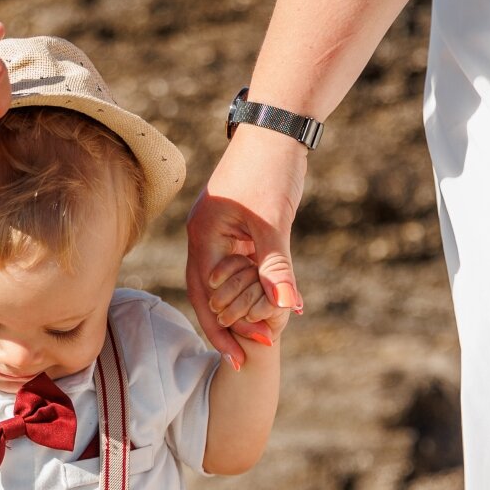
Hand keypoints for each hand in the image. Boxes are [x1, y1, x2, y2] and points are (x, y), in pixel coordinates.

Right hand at [186, 124, 308, 360]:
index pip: (206, 295)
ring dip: (241, 310)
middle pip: (208, 296)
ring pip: (225, 284)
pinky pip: (241, 268)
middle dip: (226, 327)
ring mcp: (221, 234)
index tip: (241, 357)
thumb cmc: (269, 169)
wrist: (276, 129)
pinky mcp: (239, 229)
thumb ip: (276, 267)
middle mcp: (206, 239)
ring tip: (259, 338)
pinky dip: (253, 289)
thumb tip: (285, 309)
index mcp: (204, 237)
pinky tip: (269, 306)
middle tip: (244, 359)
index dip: (223, 328)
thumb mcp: (273, 222)